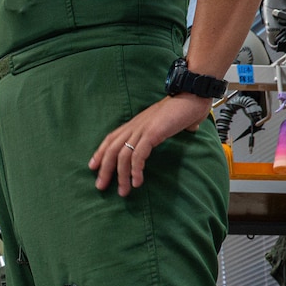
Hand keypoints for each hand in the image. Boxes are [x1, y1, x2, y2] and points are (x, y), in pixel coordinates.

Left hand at [89, 94, 214, 196]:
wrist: (192, 94)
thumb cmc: (185, 107)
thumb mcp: (170, 121)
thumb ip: (174, 127)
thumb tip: (190, 130)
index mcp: (135, 124)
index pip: (111, 139)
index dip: (100, 152)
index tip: (93, 167)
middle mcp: (134, 126)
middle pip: (111, 150)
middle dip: (104, 170)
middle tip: (100, 186)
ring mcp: (142, 129)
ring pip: (123, 155)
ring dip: (121, 176)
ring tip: (123, 191)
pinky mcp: (152, 133)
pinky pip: (138, 155)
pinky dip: (135, 170)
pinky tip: (137, 182)